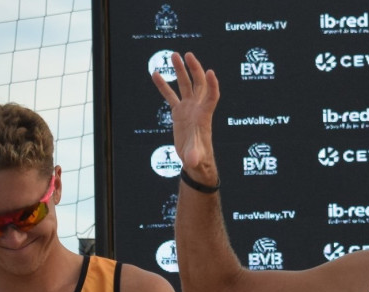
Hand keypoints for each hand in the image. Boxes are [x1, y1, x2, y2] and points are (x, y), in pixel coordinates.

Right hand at [152, 51, 219, 180]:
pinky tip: (156, 74)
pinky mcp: (179, 112)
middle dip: (195, 69)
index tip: (210, 72)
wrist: (194, 159)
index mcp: (204, 116)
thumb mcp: (195, 157)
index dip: (212, 85)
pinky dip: (163, 85)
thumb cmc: (198, 157)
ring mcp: (188, 108)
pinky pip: (170, 95)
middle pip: (199, 84)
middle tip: (188, 55)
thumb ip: (193, 156)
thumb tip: (191, 161)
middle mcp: (198, 108)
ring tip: (174, 55)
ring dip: (181, 70)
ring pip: (185, 85)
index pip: (211, 96)